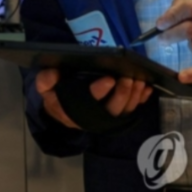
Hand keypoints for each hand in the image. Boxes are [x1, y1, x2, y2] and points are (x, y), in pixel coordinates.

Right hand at [35, 69, 153, 128]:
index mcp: (73, 110)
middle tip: (129, 78)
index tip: (110, 79)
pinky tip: (146, 88)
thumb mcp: (45, 88)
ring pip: (123, 112)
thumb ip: (46, 80)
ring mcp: (105, 118)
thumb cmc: (55, 95)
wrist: (60, 111)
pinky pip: (131, 110)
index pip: (88, 101)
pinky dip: (140, 100)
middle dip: (122, 94)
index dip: (99, 91)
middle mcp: (91, 117)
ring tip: (139, 81)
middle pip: (111, 110)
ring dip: (133, 97)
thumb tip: (53, 73)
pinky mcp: (115, 116)